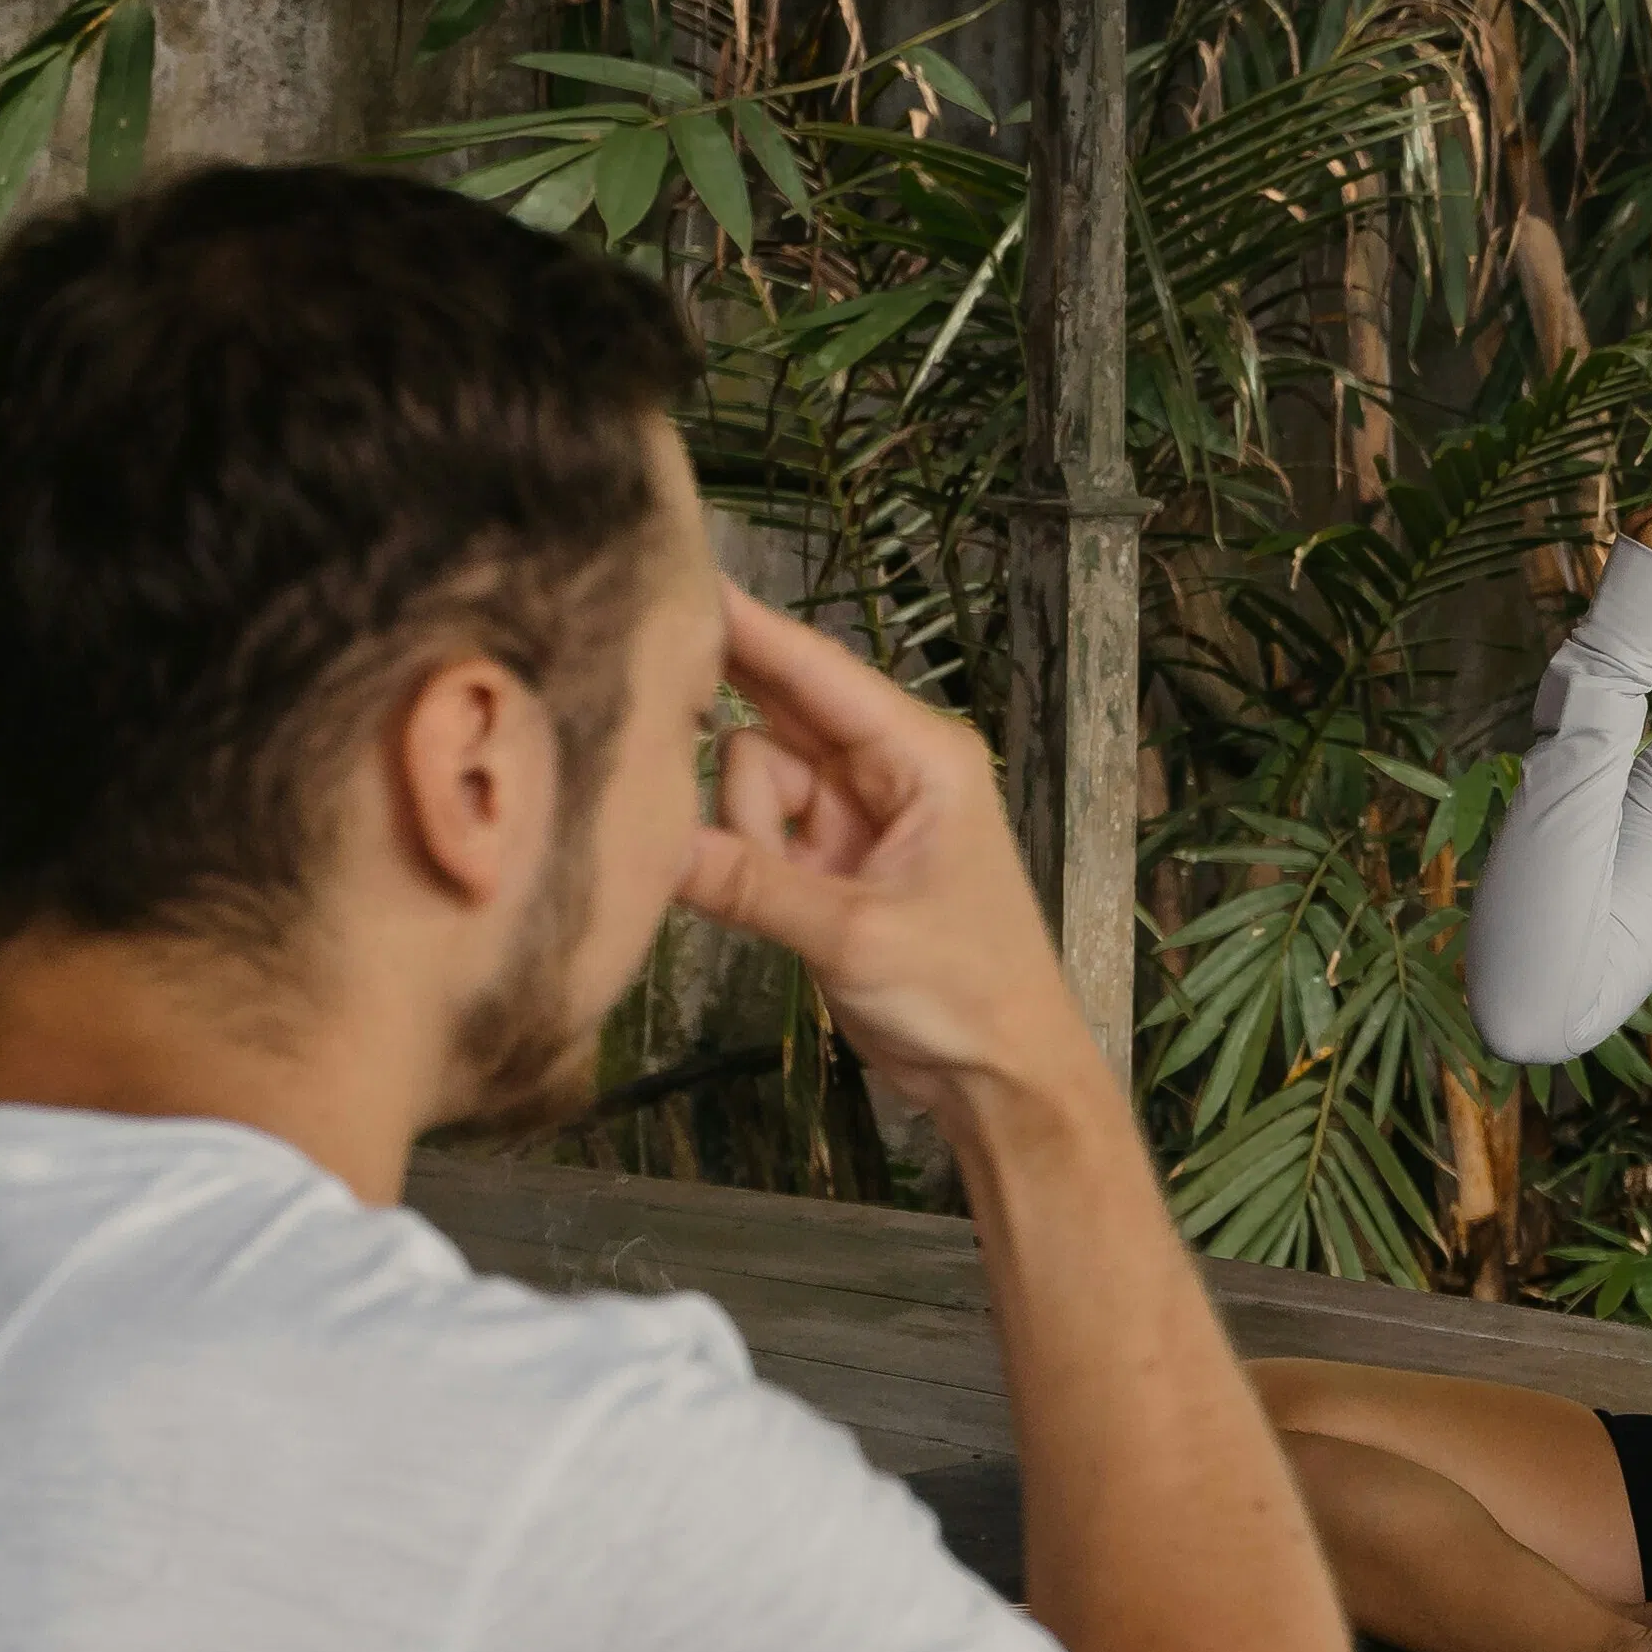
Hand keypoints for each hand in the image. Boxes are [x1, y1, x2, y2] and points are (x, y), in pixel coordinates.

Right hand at [666, 590, 1083, 1109]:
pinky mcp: (825, 863)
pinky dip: (739, 856)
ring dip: (743, 831)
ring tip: (795, 900)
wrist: (1002, 1076)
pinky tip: (746, 891)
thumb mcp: (858, 936)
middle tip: (649, 727)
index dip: (746, 626)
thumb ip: (754, 886)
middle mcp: (884, 768)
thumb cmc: (968, 994)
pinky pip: (751, 831)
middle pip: (770, 714)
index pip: (815, 670)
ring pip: (749, 778)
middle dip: (723, 736)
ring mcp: (851, 815)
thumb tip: (657, 847)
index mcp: (921, 755)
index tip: (678, 575)